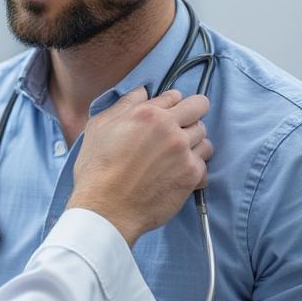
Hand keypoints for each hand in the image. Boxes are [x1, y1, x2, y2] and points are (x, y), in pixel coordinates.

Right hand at [69, 86, 210, 245]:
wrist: (105, 209)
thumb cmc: (97, 169)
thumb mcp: (99, 127)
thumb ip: (124, 104)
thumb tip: (143, 91)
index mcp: (148, 113)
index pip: (176, 95)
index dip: (171, 104)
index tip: (167, 115)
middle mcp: (170, 129)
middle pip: (199, 109)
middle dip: (190, 116)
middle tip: (177, 130)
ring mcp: (183, 152)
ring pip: (205, 137)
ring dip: (194, 143)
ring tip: (175, 156)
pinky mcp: (191, 175)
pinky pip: (205, 164)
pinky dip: (194, 168)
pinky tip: (177, 174)